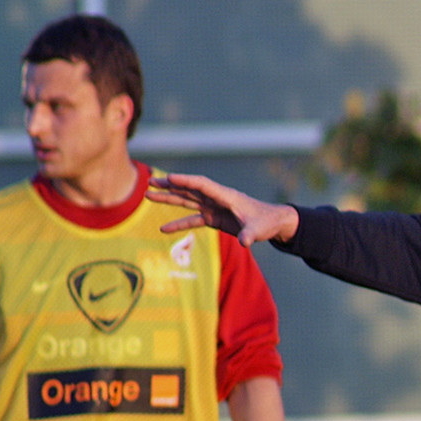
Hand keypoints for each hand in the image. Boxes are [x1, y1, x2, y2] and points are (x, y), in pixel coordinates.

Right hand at [146, 173, 298, 245]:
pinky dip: (178, 223)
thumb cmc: (266, 223)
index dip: (186, 181)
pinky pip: (192, 219)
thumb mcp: (258, 229)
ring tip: (149, 194)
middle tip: (150, 183)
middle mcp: (216, 199)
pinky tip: (163, 229)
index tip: (169, 178)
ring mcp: (213, 207)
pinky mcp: (213, 217)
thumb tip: (245, 243)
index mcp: (226, 196)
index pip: (202, 185)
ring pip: (187, 200)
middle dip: (170, 186)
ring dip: (169, 198)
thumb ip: (250, 235)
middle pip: (189, 189)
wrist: (271, 223)